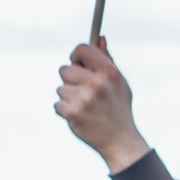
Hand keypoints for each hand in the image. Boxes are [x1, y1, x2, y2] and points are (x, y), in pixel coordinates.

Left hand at [54, 41, 150, 173]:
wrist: (121, 142)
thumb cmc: (119, 109)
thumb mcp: (119, 83)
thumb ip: (107, 60)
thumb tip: (100, 38)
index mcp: (110, 73)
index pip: (83, 49)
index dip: (76, 55)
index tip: (77, 63)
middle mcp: (97, 83)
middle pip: (65, 70)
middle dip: (70, 80)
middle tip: (83, 93)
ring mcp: (84, 98)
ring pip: (61, 89)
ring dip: (69, 98)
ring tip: (86, 108)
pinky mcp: (73, 113)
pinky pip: (57, 104)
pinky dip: (65, 111)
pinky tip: (80, 117)